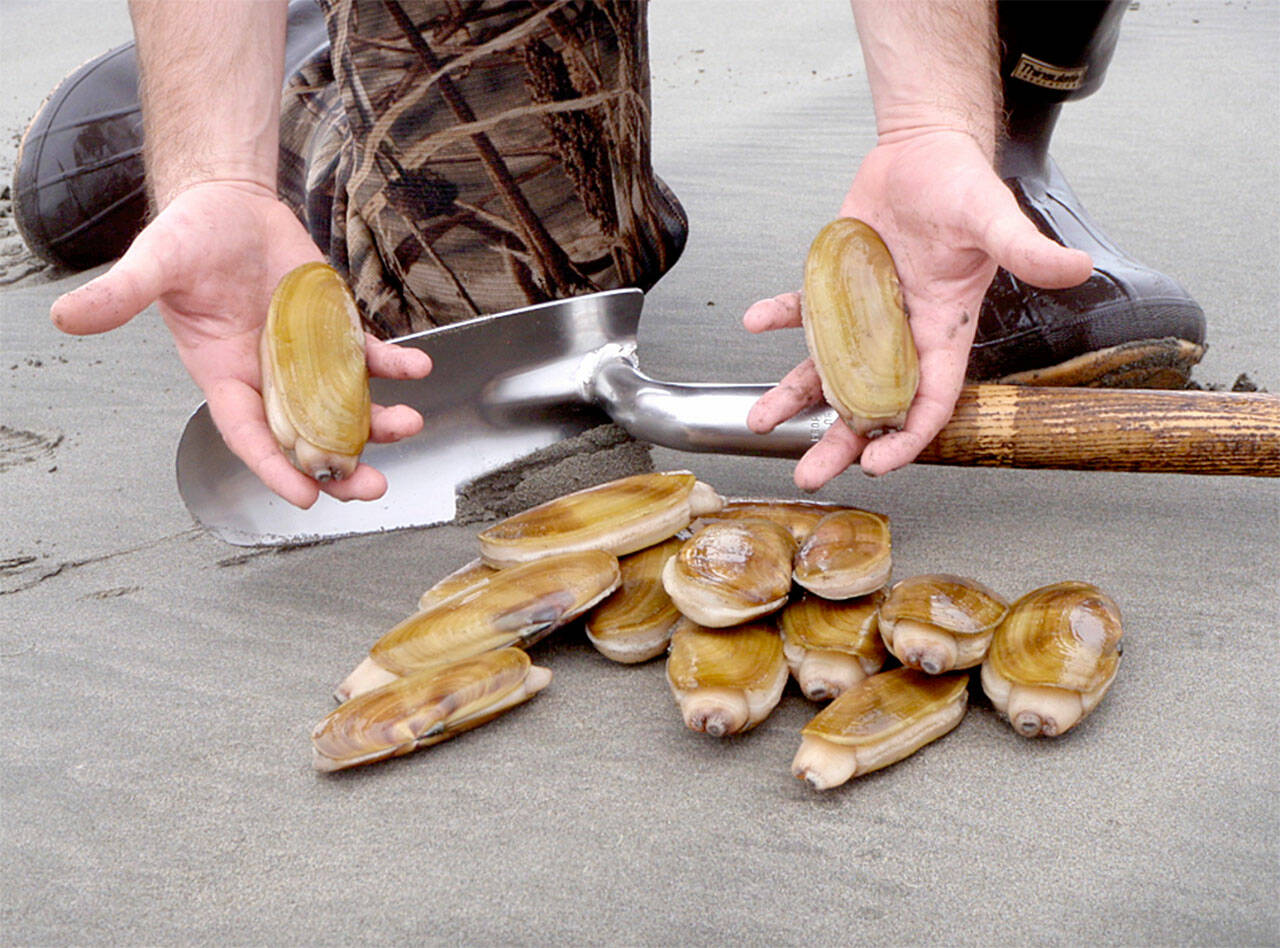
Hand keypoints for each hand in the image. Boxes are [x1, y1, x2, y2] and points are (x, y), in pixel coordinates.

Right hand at [50, 180, 431, 507]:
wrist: (229, 202)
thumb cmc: (189, 236)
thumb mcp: (155, 263)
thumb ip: (121, 295)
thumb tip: (66, 317)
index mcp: (224, 373)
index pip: (249, 434)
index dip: (275, 468)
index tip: (304, 496)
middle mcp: (269, 374)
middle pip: (307, 435)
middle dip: (339, 464)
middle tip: (369, 486)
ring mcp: (307, 355)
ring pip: (346, 404)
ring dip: (377, 420)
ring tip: (407, 425)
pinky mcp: (334, 328)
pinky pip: (370, 355)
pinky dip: (396, 364)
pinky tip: (418, 369)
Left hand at [744, 130, 1092, 489]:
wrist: (926, 150)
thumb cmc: (964, 184)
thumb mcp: (993, 218)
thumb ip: (1026, 250)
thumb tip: (1076, 266)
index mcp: (942, 329)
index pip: (927, 400)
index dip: (906, 437)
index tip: (878, 464)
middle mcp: (900, 331)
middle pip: (868, 401)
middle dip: (839, 441)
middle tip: (809, 474)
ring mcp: (863, 312)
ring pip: (826, 368)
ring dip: (795, 396)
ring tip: (761, 422)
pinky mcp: (835, 284)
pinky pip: (802, 309)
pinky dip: (778, 316)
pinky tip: (755, 322)